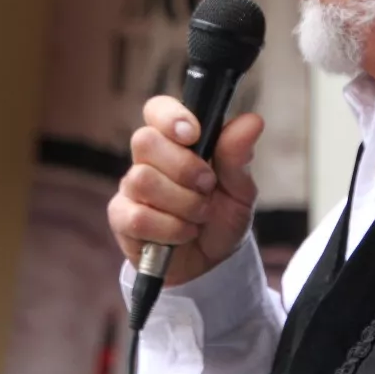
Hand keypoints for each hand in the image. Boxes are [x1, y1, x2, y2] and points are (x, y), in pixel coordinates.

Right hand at [107, 95, 263, 284]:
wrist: (212, 264)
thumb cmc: (222, 218)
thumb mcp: (240, 190)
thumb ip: (238, 156)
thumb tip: (252, 121)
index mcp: (177, 142)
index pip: (157, 109)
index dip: (170, 116)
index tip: (193, 134)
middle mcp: (149, 160)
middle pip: (145, 141)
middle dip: (184, 168)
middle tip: (208, 187)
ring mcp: (132, 189)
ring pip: (143, 180)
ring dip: (182, 203)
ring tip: (200, 216)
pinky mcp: (122, 219)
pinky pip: (137, 217)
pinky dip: (170, 228)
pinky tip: (184, 234)